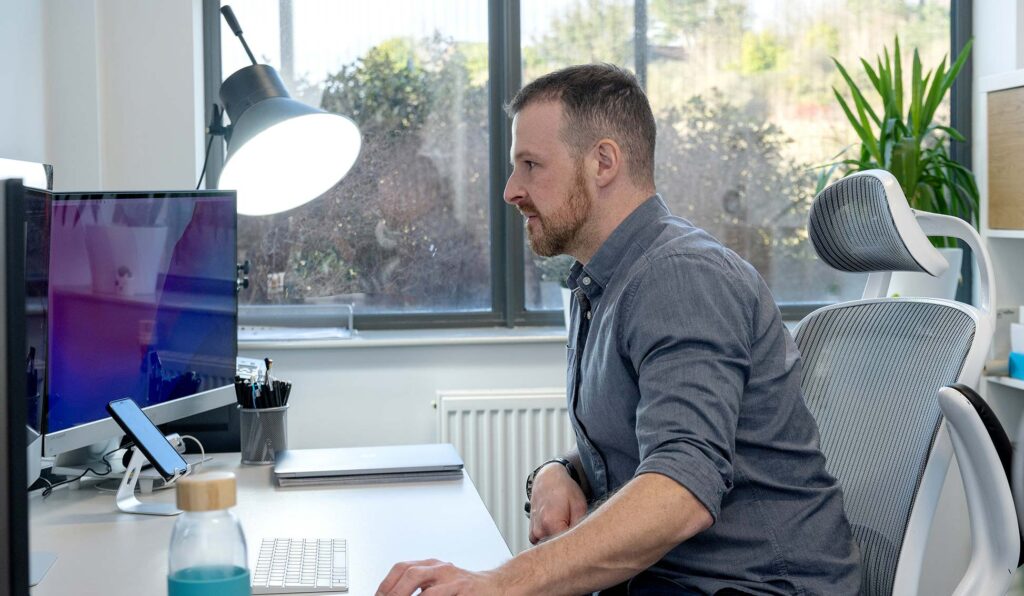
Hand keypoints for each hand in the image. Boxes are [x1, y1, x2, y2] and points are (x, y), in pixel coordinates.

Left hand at [376, 559, 502, 595]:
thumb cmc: (463, 589)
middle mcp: (441, 568)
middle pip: (410, 572)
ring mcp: (454, 579)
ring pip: (427, 589)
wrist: (495, 587)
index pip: (402, 568)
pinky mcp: (465, 590)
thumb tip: (392, 595)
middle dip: (394, 591)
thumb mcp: (439, 583)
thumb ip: (419, 587)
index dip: (386, 584)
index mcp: (431, 565)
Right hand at [528, 463, 586, 544]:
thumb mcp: (579, 506)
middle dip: (567, 545)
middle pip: (557, 549)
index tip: (582, 542)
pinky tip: (556, 528)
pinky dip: (550, 539)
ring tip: (565, 527)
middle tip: (575, 532)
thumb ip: (579, 528)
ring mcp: (534, 532)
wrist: (548, 479)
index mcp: (551, 522)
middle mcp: (539, 529)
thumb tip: (581, 543)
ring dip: (558, 542)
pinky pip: (542, 543)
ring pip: (550, 547)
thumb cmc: (564, 490)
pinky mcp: (532, 532)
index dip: (576, 546)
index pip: (565, 548)